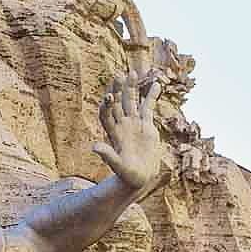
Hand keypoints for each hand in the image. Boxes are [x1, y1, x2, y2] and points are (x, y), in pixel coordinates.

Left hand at [92, 74, 167, 193]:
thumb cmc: (126, 175)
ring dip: (132, 88)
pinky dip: (151, 96)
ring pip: (132, 101)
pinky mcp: (146, 126)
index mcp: (113, 133)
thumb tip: (93, 147)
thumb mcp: (117, 166)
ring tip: (133, 72)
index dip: (107, 105)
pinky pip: (148, 108)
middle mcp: (122, 125)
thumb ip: (107, 155)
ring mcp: (134, 124)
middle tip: (118, 74)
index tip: (109, 96)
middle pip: (118, 103)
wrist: (140, 178)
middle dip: (118, 90)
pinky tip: (157, 84)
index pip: (107, 115)